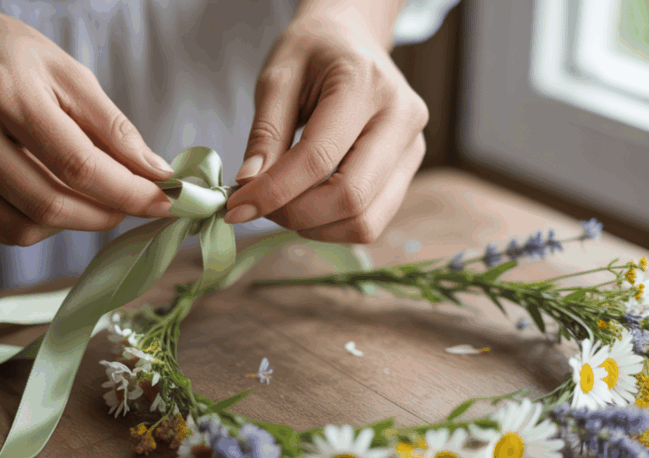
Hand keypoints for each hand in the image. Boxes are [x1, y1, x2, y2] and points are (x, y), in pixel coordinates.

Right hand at [0, 4, 174, 245]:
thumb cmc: (17, 60)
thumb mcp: (72, 76)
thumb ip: (116, 129)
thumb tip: (156, 177)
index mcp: (2, 91)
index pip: (76, 164)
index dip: (126, 192)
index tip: (163, 202)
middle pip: (48, 204)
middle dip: (103, 214)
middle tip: (132, 206)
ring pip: (23, 227)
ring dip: (72, 223)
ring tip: (89, 195)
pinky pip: (1, 228)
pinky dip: (39, 223)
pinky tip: (53, 194)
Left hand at [224, 9, 427, 243]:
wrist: (352, 39)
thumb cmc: (313, 52)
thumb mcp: (277, 78)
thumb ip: (265, 133)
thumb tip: (249, 185)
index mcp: (365, 84)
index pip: (318, 158)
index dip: (272, 192)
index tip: (236, 207)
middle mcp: (401, 117)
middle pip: (350, 197)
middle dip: (295, 214)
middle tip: (259, 207)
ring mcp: (412, 146)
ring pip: (366, 221)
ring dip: (315, 226)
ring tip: (284, 205)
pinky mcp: (409, 169)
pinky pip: (372, 220)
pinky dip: (333, 225)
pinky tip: (309, 204)